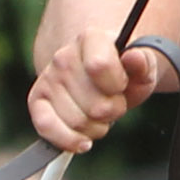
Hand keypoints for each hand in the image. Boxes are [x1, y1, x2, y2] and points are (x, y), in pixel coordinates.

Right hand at [25, 32, 170, 156]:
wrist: (96, 78)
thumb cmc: (122, 74)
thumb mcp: (141, 68)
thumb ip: (143, 62)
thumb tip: (133, 56)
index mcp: (90, 39)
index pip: (100, 66)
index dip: (117, 86)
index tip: (121, 86)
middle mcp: (64, 56)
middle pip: (95, 105)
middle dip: (111, 112)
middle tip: (113, 103)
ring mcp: (48, 79)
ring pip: (77, 122)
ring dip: (95, 128)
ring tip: (98, 115)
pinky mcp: (36, 101)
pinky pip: (47, 128)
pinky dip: (69, 141)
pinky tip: (83, 141)